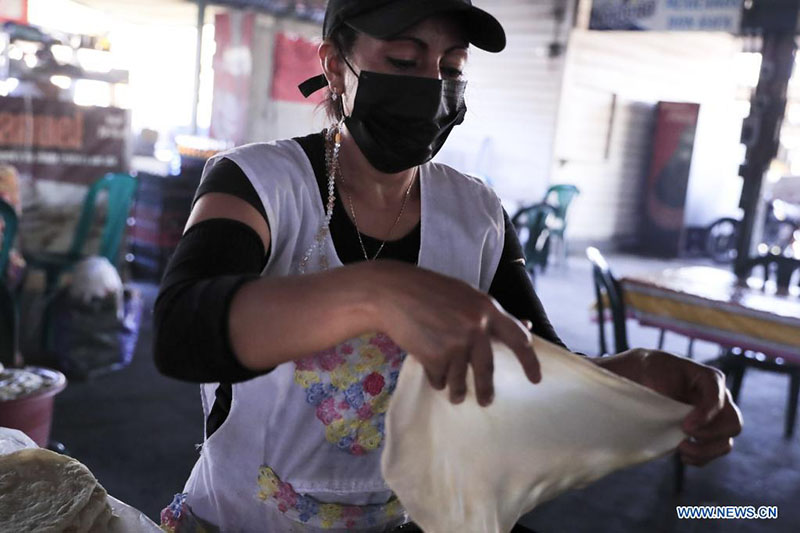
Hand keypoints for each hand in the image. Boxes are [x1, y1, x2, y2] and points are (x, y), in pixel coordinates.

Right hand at [368, 260, 539, 405]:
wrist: (392, 293)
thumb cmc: (429, 291)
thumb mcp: (465, 295)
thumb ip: (491, 314)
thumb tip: (525, 326)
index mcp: (487, 309)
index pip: (518, 340)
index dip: (530, 362)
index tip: (535, 379)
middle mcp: (476, 328)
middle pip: (487, 369)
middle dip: (486, 390)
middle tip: (486, 402)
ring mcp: (455, 344)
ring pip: (461, 378)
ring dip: (457, 390)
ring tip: (455, 396)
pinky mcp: (435, 357)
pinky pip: (440, 377)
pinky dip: (437, 378)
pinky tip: (431, 370)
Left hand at [599, 349, 742, 465]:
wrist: (646, 378)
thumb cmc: (654, 370)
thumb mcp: (657, 369)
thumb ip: (667, 385)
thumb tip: (672, 404)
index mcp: (711, 379)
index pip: (718, 399)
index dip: (706, 415)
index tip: (686, 426)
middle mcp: (719, 400)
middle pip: (733, 424)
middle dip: (710, 434)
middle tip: (685, 433)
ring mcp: (715, 418)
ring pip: (726, 442)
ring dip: (705, 451)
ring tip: (682, 449)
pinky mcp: (706, 433)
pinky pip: (713, 452)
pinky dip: (701, 458)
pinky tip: (683, 456)